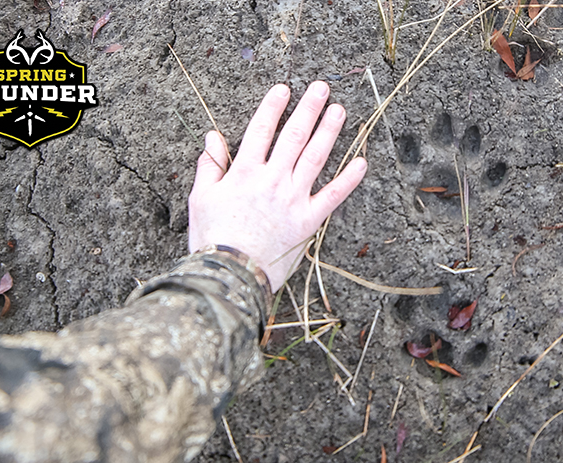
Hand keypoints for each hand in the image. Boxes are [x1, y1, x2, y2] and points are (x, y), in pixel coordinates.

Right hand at [188, 81, 366, 291]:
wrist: (232, 274)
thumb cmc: (213, 239)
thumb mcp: (201, 199)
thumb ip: (210, 166)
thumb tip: (212, 137)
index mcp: (244, 172)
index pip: (261, 130)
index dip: (273, 106)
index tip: (284, 89)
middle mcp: (271, 180)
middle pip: (293, 136)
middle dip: (308, 109)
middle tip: (321, 88)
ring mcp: (292, 199)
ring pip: (315, 158)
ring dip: (329, 131)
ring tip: (339, 111)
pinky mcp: (308, 221)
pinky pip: (333, 196)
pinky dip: (349, 179)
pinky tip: (361, 162)